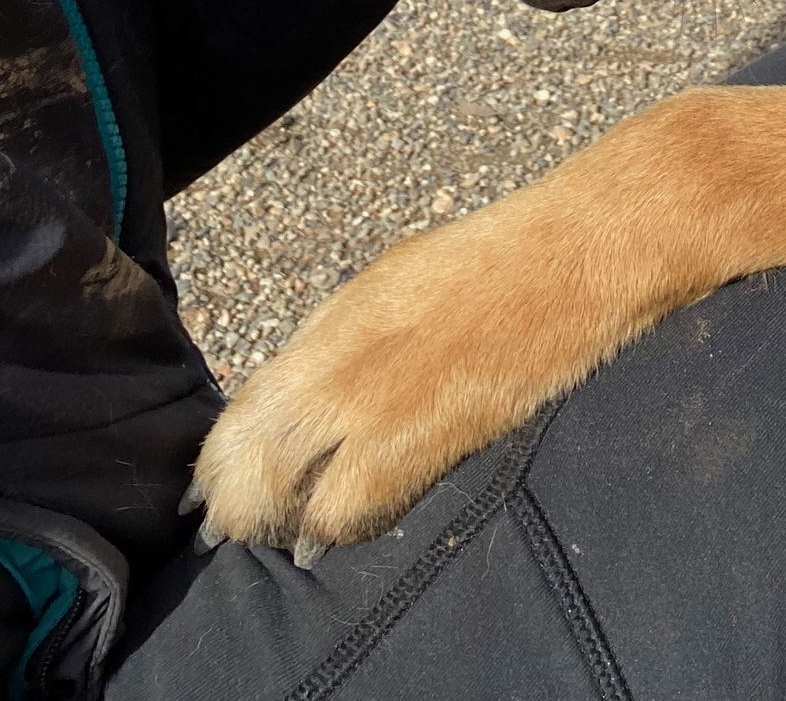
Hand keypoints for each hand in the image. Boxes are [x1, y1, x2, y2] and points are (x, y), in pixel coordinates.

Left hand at [190, 93, 725, 554]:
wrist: (575, 255)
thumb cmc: (486, 261)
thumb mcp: (387, 288)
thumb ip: (333, 346)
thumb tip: (290, 405)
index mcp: (330, 327)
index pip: (242, 420)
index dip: (220, 466)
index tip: (211, 488)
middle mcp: (344, 370)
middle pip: (254, 474)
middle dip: (241, 507)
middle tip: (238, 523)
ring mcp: (387, 408)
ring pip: (300, 505)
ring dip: (289, 521)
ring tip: (292, 529)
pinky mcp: (439, 440)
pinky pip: (360, 508)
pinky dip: (343, 524)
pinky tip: (347, 521)